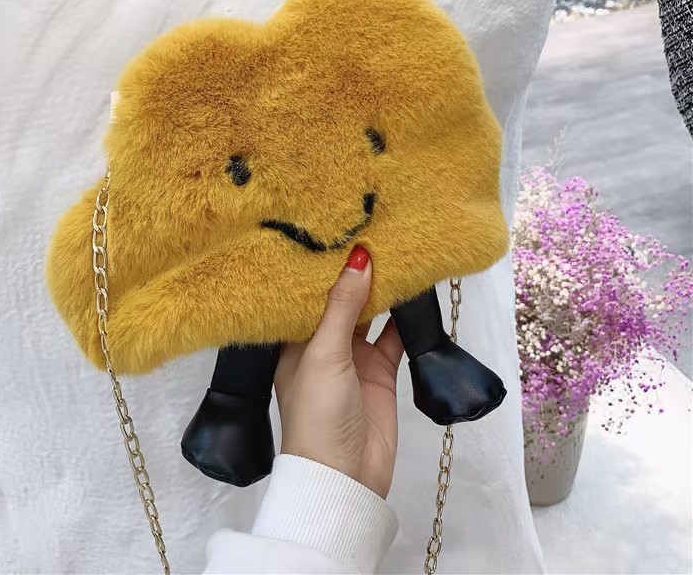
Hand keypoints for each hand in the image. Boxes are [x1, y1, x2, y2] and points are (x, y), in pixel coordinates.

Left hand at [274, 245, 403, 497]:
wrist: (345, 478)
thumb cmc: (318, 414)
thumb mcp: (324, 353)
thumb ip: (342, 306)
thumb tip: (358, 258)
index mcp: (294, 341)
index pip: (308, 295)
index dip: (321, 267)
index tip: (336, 231)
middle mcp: (322, 346)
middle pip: (341, 302)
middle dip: (355, 275)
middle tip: (373, 232)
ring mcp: (353, 359)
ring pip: (370, 315)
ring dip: (382, 292)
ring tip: (398, 252)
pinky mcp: (380, 372)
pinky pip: (394, 336)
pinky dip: (405, 318)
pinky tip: (417, 291)